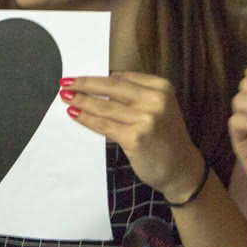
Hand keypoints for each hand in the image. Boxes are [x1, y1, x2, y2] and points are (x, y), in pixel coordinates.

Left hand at [62, 73, 201, 201]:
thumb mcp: (158, 108)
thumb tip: (97, 88)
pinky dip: (87, 119)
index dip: (97, 78)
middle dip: (85, 84)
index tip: (79, 78)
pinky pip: (104, 125)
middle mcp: (155, 100)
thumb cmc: (165, 138)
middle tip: (65, 83)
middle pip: (111, 87)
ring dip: (81, 101)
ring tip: (66, 98)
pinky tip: (75, 115)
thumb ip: (135, 96)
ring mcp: (146, 119)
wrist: (181, 168)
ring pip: (105, 106)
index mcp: (161, 87)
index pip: (122, 78)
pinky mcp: (135, 137)